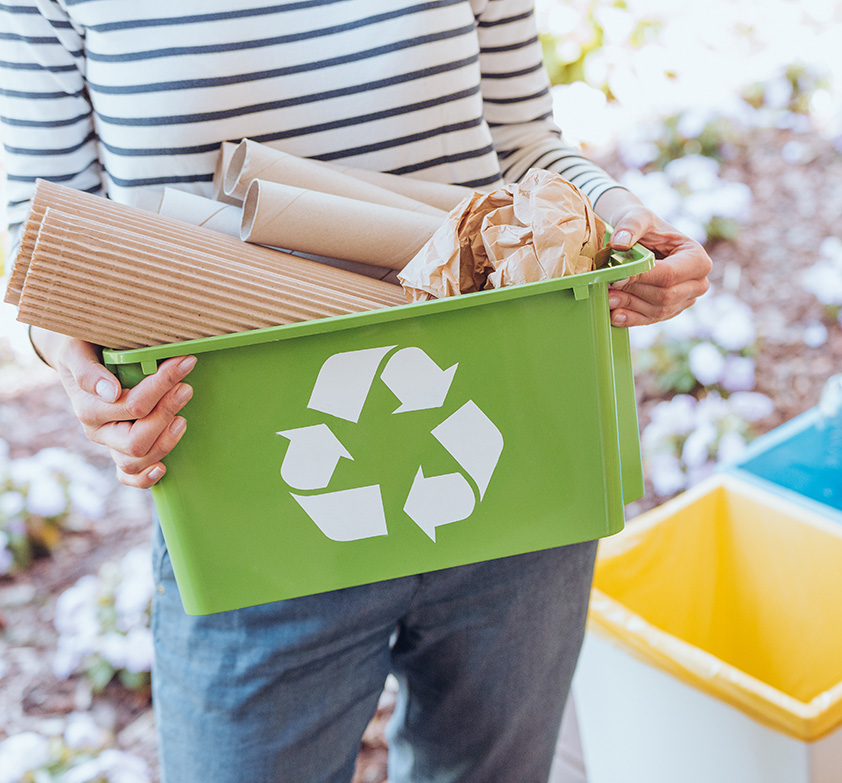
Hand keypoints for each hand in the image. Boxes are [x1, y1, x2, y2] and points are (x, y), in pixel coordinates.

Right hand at [52, 337, 196, 487]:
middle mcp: (98, 431)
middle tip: (186, 389)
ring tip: (182, 419)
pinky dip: (144, 478)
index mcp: (88, 408)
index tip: (185, 363)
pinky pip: (128, 477)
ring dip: (165, 442)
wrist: (80, 356)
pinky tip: (162, 469)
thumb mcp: (77, 350)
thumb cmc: (84, 349)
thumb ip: (87, 370)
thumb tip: (111, 392)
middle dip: (166, 414)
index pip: (132, 405)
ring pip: (136, 460)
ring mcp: (110, 445)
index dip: (162, 385)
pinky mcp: (120, 451)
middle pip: (136, 440)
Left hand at [598, 199, 711, 327]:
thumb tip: (620, 243)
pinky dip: (631, 319)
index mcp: (697, 259)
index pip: (670, 275)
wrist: (640, 239)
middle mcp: (698, 283)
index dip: (642, 278)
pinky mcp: (669, 311)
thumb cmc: (644, 226)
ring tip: (606, 299)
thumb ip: (631, 225)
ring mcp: (684, 300)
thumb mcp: (638, 217)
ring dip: (629, 306)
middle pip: (664, 296)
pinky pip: (650, 320)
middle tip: (606, 288)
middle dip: (634, 293)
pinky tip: (614, 316)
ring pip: (657, 311)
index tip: (616, 277)